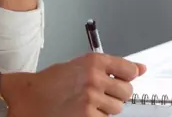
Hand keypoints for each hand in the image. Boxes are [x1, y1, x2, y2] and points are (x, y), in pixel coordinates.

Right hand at [7, 53, 146, 116]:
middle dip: (117, 94)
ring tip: (89, 102)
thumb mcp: (81, 65)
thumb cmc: (52, 81)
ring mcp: (92, 98)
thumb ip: (110, 67)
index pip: (129, 69)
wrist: (31, 97)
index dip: (128, 76)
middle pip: (127, 91)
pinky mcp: (88, 116)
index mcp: (94, 61)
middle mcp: (95, 78)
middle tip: (102, 93)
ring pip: (117, 108)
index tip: (124, 78)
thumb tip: (140, 69)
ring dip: (107, 108)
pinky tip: (83, 110)